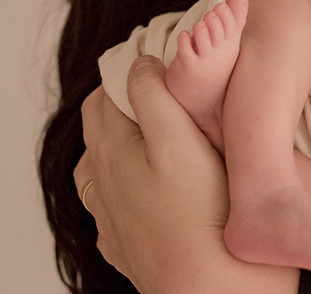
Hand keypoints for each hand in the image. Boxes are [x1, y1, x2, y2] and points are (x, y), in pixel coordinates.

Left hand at [75, 56, 298, 293]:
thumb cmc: (211, 219)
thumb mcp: (184, 141)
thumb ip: (157, 96)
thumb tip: (140, 65)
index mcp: (114, 148)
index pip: (112, 86)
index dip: (139, 68)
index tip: (171, 64)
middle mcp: (103, 181)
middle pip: (101, 121)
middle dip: (126, 98)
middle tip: (169, 90)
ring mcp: (111, 217)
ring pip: (100, 164)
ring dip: (119, 140)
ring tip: (157, 135)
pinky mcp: (125, 246)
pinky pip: (111, 202)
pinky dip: (123, 182)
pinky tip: (153, 184)